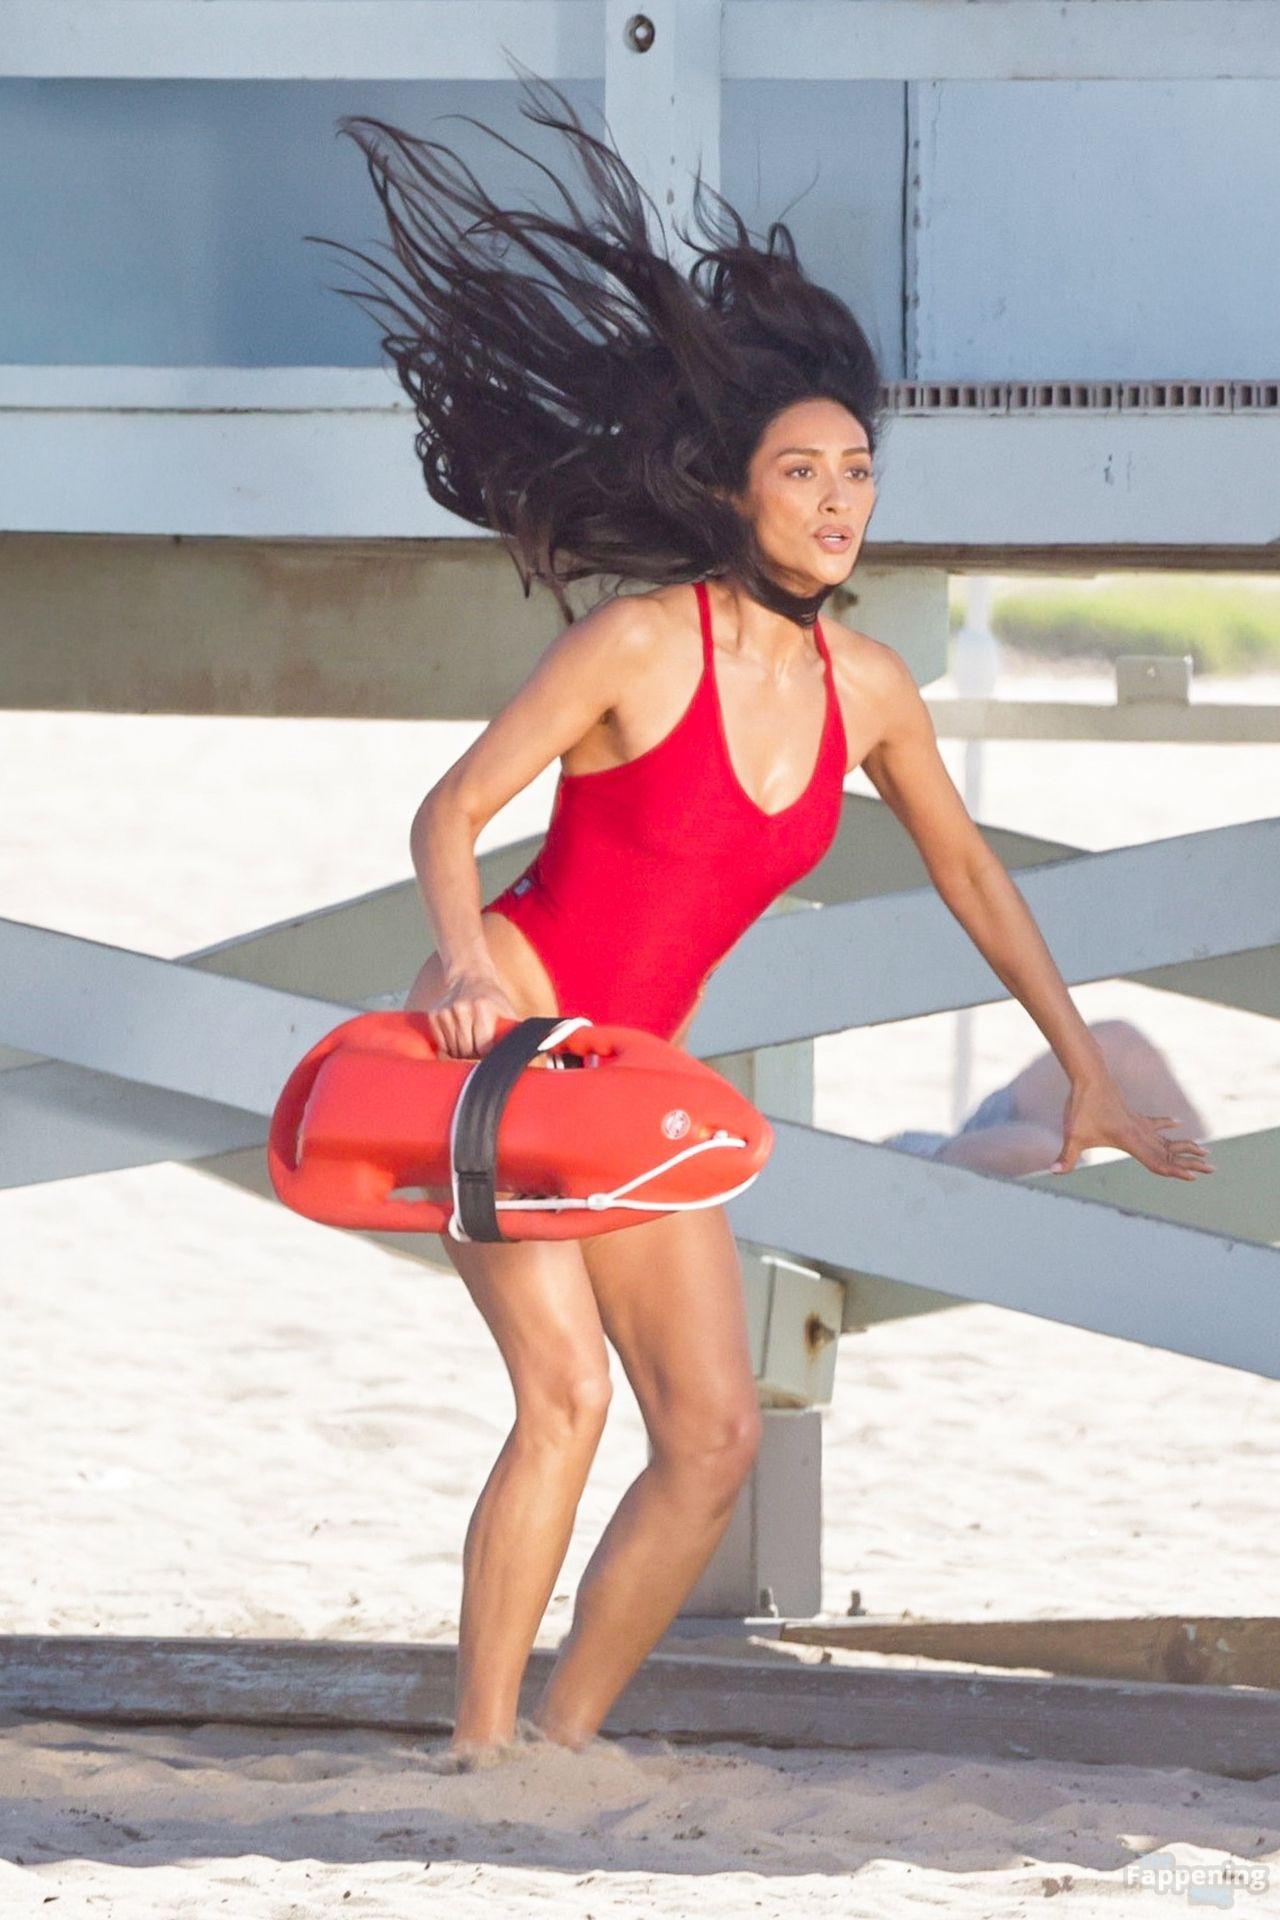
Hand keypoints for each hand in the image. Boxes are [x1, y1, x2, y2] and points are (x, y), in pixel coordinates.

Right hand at [425, 969, 519, 1059]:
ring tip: (470, 1041)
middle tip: (480, 1048)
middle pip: (466, 1051)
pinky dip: (449, 1047)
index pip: (483, 1047)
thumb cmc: (493, 999)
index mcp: (483, 1007)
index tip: (491, 1052)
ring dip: (461, 1053)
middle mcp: (462, 1008)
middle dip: (474, 1056)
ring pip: (452, 1050)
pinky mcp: (434, 1015)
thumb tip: (540, 1058)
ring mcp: (446, 1012)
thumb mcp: (508, 1012)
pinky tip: (458, 1037)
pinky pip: (440, 1044)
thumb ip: (518, 1034)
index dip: (488, 1055)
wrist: (470, 977)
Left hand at [1049, 1075, 1214, 1180]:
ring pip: (1167, 1138)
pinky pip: (1155, 1122)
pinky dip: (1166, 1125)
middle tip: (1213, 1170)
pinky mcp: (1133, 1114)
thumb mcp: (1073, 1135)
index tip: (1194, 1177)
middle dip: (1191, 1162)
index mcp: (1131, 1140)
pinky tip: (1178, 1122)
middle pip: (1170, 1152)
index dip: (1175, 1171)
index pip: (1157, 1162)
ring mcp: (1139, 1122)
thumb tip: (1054, 1172)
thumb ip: (1066, 1156)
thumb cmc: (1081, 1107)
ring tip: (1206, 1152)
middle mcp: (1141, 1132)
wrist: (1089, 1076)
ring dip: (1185, 1146)